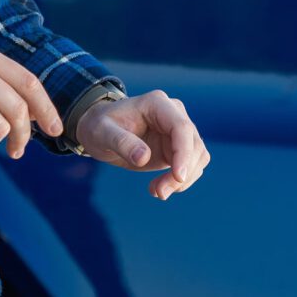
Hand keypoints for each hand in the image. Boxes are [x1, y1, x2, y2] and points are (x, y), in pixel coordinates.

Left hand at [79, 90, 209, 199]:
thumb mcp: (101, 133)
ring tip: (157, 192)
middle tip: (159, 193)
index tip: (178, 177)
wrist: (99, 130)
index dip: (184, 152)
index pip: (181, 127)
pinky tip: (157, 188)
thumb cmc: (99, 126)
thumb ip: (121, 142)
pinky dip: (179, 182)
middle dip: (182, 173)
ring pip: (197, 157)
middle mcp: (173, 114)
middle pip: (194, 144)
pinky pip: (190, 166)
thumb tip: (144, 157)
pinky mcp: (177, 147)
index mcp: (157, 104)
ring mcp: (177, 131)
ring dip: (182, 180)